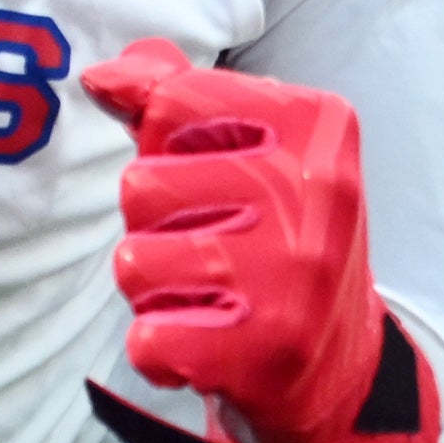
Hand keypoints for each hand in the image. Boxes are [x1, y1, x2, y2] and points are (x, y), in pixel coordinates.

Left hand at [77, 40, 439, 442]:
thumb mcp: (250, 151)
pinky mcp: (264, 350)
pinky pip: (148, 338)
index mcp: (315, 124)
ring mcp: (292, 273)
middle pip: (140, 186)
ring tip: (208, 296)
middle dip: (154, 225)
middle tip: (213, 249)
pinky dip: (158, 350)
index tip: (210, 177)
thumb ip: (175, 99)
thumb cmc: (277, 240)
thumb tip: (101, 77)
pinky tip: (204, 345)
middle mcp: (313, 191)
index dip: (165, 146)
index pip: (173, 102)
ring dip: (153, 289)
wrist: (341, 365)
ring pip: (134, 262)